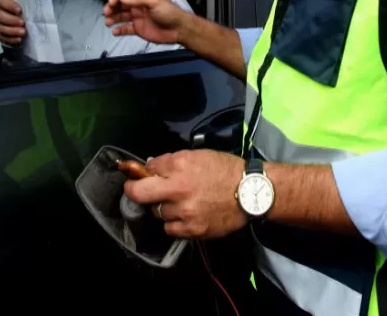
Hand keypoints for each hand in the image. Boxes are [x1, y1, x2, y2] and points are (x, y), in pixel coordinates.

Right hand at [0, 0, 25, 45]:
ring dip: (12, 31)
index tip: (19, 10)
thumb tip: (32, 7)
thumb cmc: (19, 8)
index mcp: (0, 2)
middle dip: (12, 20)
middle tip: (23, 23)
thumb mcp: (20, 3)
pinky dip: (11, 40)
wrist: (13, 16)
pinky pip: (2, 38)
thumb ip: (23, 4)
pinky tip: (19, 39)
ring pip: (0, 28)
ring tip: (23, 32)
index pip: (3, 2)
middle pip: (0, 17)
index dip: (10, 6)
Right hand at [103, 0, 188, 44]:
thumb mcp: (154, 2)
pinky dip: (119, 30)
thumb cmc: (168, 12)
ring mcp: (137, 17)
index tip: (112, 3)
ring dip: (113, 18)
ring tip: (108, 22)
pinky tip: (114, 32)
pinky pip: (125, 29)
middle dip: (112, 7)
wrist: (179, 29)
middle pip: (120, 5)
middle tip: (106, 13)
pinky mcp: (138, 29)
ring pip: (121, 16)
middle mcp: (137, 6)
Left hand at [124, 150, 246, 238]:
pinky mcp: (193, 229)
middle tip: (136, 190)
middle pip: (139, 194)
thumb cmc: (226, 170)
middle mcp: (179, 189)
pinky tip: (184, 215)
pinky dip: (173, 223)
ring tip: (177, 202)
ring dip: (162, 207)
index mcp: (180, 165)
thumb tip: (151, 166)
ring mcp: (185, 211)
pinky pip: (169, 229)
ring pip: (157, 212)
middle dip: (134, 191)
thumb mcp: (198, 155)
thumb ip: (172, 161)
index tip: (138, 175)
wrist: (251, 192)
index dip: (140, 172)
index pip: (147, 169)